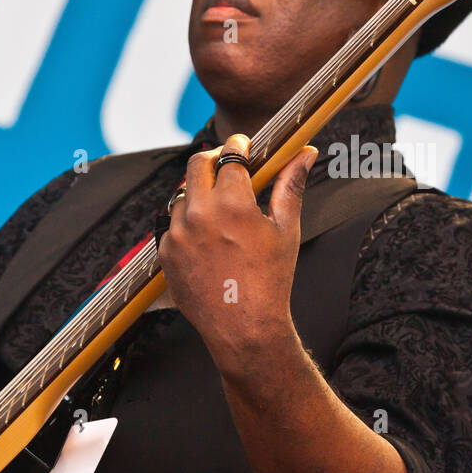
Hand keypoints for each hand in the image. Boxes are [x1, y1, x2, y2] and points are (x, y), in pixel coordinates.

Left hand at [158, 134, 316, 365]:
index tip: (245, 145)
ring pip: (183, 194)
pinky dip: (188, 221)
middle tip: (230, 166)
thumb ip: (291, 185)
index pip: (230, 155)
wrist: (244, 328)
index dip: (239, 145)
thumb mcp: (286, 229)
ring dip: (200, 193)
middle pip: (198, 165)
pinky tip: (208, 237)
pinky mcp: (165, 252)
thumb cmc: (271, 280)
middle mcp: (199, 215)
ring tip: (221, 210)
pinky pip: (173, 223)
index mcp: (232, 205)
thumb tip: (306, 153)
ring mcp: (178, 234)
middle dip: (214, 159)